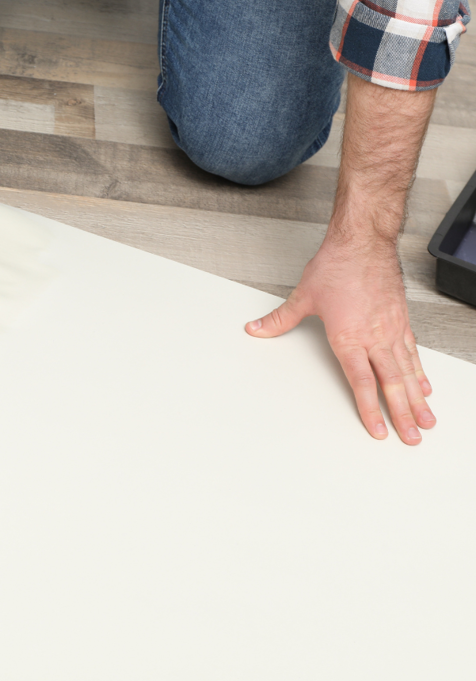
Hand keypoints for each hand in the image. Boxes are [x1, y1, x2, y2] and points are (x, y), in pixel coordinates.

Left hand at [245, 234, 434, 444]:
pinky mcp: (400, 320)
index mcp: (349, 337)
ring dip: (417, 399)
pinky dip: (418, 372)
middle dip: (402, 414)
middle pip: (391, 384)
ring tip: (426, 421)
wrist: (363, 243)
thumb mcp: (302, 297)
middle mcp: (375, 337)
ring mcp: (391, 329)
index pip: (361, 382)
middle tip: (413, 437)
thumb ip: (279, 320)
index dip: (370, 410)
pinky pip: (412, 353)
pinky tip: (423, 386)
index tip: (379, 431)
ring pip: (407, 372)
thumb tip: (256, 330)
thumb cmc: (336, 266)